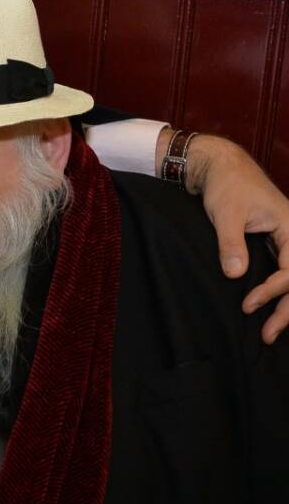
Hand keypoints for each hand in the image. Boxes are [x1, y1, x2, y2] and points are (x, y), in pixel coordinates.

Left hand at [188, 135, 288, 342]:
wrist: (221, 168)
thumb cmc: (227, 185)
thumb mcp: (226, 213)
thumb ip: (231, 243)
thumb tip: (235, 274)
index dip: (273, 290)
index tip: (248, 304)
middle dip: (287, 309)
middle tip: (267, 335)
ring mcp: (287, 240)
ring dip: (286, 305)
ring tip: (269, 333)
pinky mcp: (276, 244)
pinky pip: (285, 272)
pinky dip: (280, 292)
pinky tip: (271, 310)